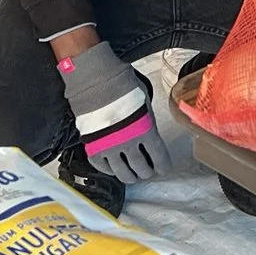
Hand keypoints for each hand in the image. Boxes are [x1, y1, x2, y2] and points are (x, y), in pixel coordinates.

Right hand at [58, 41, 173, 183]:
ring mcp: (109, 148)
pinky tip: (113, 168)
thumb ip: (147, 122)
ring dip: (130, 176)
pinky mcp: (92, 147)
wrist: (94, 79)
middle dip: (147, 172)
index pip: (159, 159)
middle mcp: (128, 143)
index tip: (163, 168)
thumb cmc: (122, 84)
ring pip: (123, 174)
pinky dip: (110, 170)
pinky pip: (103, 168)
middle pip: (142, 170)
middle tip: (147, 170)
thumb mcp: (145, 102)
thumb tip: (149, 133)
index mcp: (145, 131)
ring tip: (132, 174)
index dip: (163, 166)